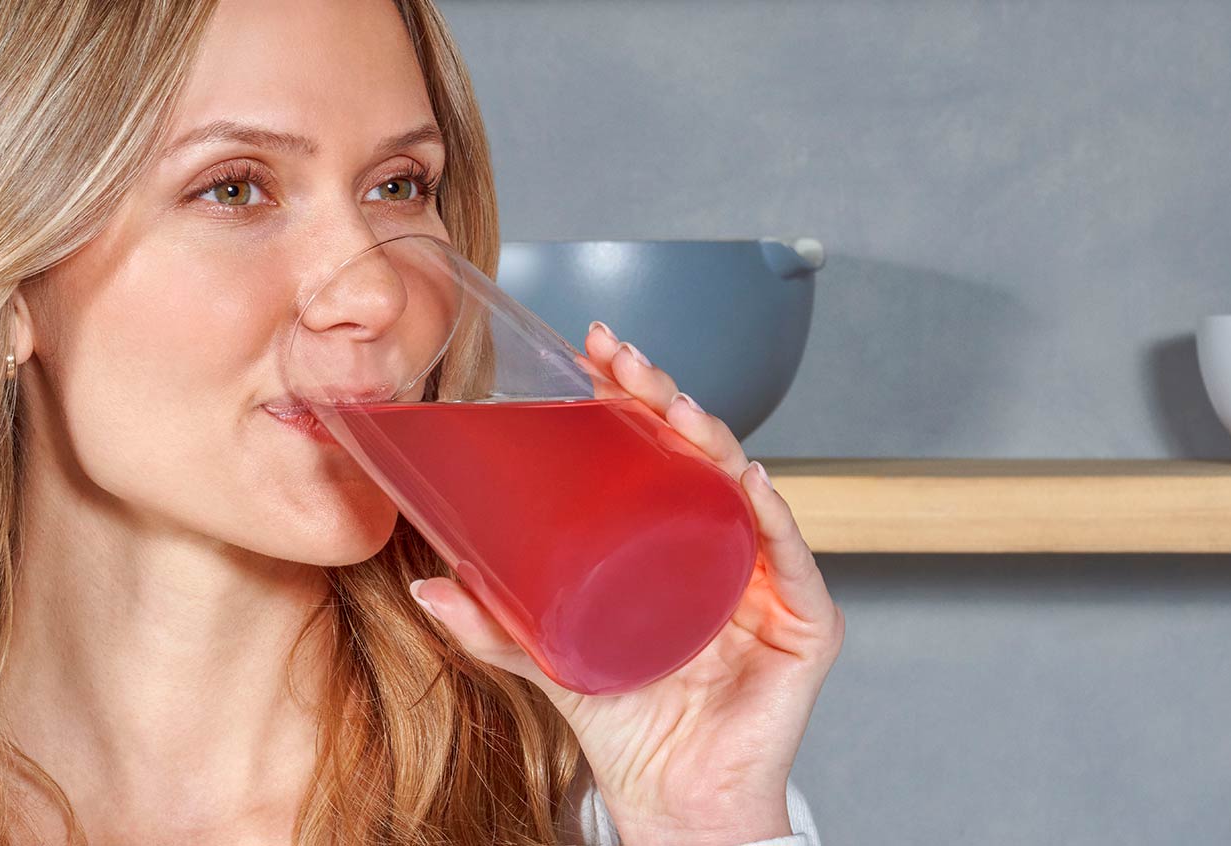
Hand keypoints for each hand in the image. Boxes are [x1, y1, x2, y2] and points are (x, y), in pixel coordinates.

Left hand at [408, 320, 844, 845]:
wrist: (670, 799)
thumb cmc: (627, 722)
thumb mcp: (548, 657)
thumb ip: (492, 624)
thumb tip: (425, 582)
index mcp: (676, 539)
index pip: (660, 449)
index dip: (632, 397)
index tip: (594, 353)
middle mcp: (727, 547)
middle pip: (703, 454)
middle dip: (665, 395)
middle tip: (620, 360)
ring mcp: (770, 582)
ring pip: (748, 490)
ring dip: (712, 439)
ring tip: (672, 407)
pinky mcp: (805, 626)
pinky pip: (793, 563)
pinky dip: (773, 518)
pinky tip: (748, 480)